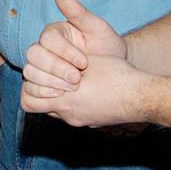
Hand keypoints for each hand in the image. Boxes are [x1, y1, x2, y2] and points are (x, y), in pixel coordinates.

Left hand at [20, 53, 151, 127]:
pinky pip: (71, 114)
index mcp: (64, 100)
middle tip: (50, 76)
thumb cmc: (116, 75)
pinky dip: (70, 103)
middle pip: (37, 106)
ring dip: (54, 97)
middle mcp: (68, 115)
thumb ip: (62, 59)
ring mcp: (79, 121)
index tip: (44, 71)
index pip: (28, 98)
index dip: (33, 84)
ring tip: (65, 82)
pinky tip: (82, 89)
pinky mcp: (90, 122)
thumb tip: (49, 47)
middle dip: (39, 91)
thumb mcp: (86, 61)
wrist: (142, 97)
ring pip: (54, 111)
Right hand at [24, 0, 127, 93]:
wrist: (114, 71)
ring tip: (71, 89)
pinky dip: (41, 94)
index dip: (64, 52)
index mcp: (54, 33)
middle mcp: (43, 48)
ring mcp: (41, 68)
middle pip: (34, 56)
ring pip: (29, 72)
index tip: (84, 62)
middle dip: (56, 69)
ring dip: (49, 83)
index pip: (47, 39)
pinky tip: (59, 96)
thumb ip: (78, 11)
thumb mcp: (98, 28)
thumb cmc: (107, 46)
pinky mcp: (42, 85)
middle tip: (77, 80)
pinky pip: (29, 90)